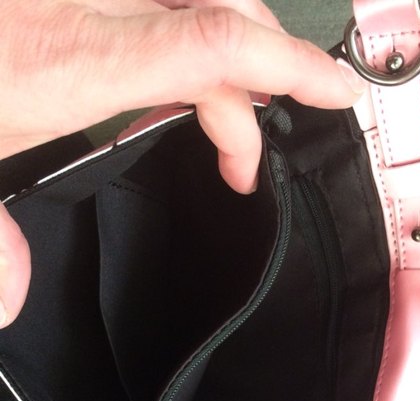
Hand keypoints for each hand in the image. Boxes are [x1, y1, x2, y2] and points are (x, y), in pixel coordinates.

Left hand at [0, 0, 364, 327]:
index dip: (287, 63)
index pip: (211, 45)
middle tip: (242, 164)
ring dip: (223, 68)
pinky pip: (159, 15)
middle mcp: (84, 10)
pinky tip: (159, 92)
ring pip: (196, 9)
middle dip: (256, 87)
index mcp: (68, 60)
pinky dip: (184, 53)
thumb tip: (11, 301)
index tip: (336, 92)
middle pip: (219, 19)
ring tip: (213, 130)